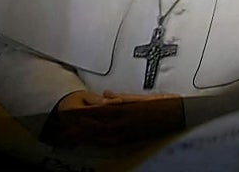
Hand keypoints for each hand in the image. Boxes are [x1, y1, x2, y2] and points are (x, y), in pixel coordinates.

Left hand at [42, 90, 184, 146]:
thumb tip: (105, 95)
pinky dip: (98, 142)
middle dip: (77, 125)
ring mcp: (125, 132)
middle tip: (62, 126)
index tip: (67, 112)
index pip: (95, 111)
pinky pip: (110, 143)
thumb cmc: (160, 104)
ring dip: (84, 135)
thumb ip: (120, 97)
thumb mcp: (139, 96)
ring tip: (70, 136)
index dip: (80, 112)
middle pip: (93, 125)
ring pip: (99, 135)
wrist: (176, 115)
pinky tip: (91, 143)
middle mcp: (122, 122)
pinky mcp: (130, 139)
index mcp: (123, 108)